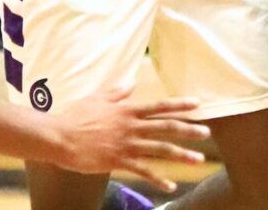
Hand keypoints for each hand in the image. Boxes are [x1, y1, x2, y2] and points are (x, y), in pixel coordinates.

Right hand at [53, 88, 208, 193]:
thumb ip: (116, 91)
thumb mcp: (97, 97)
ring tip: (199, 159)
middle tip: (206, 132)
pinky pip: (144, 171)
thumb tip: (131, 83)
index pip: (159, 106)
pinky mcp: (119, 161)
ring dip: (181, 154)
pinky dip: (158, 178)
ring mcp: (126, 144)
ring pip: (160, 149)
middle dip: (188, 129)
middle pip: (165, 127)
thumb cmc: (77, 115)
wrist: (61, 136)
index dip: (179, 105)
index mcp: (127, 109)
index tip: (197, 104)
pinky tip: (171, 185)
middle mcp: (131, 126)